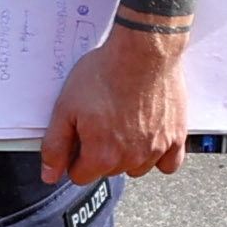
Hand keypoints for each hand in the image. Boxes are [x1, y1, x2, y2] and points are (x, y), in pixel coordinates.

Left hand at [46, 23, 191, 185]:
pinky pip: (168, 163)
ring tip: (124, 125)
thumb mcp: (65, 108)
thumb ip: (55, 146)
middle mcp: (131, 159)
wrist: (143, 50)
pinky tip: (149, 138)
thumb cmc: (105, 74)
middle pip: (108, 171)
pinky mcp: (176, 136)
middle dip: (100, 153)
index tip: (79, 136)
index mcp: (101, 155)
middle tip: (101, 122)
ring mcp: (156, 149)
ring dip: (128, 155)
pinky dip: (159, 156)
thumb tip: (50, 175)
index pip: (80, 176)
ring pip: (137, 168)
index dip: (74, 156)